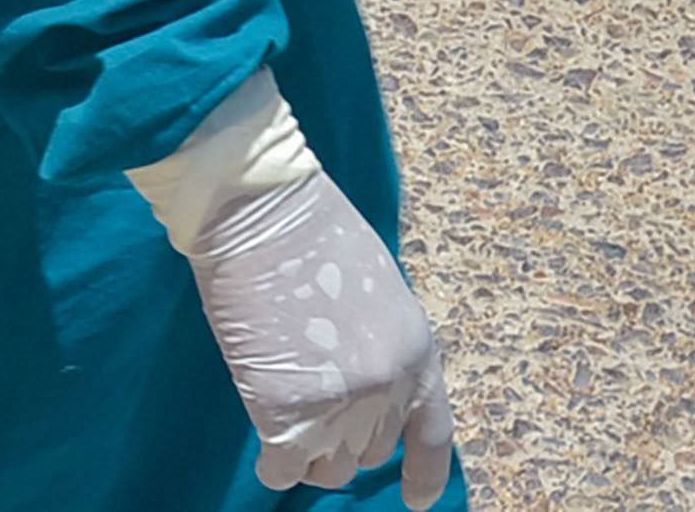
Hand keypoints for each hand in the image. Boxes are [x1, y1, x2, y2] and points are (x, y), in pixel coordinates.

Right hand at [184, 169, 453, 501]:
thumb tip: (360, 391)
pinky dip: (273, 461)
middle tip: (309, 394)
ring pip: (328, 468)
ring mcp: (342, 407)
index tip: (416, 501)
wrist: (263, 211)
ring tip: (284, 403)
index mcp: (417, 352)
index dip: (424, 472)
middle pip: (368, 451)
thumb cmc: (309, 233)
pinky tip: (264, 424)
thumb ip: (378, 347)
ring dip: (308, 449)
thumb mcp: (374, 292)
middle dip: (342, 435)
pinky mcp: (290, 417)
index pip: (431, 433)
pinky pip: (284, 470)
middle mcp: (388, 388)